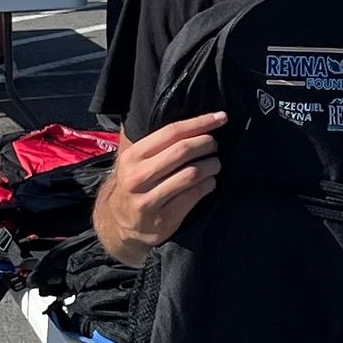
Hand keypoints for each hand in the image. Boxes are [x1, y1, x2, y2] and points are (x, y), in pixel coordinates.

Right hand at [94, 114, 226, 256]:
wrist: (121, 224)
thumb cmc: (137, 184)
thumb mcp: (135, 162)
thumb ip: (157, 143)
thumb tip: (196, 122)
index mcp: (132, 157)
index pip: (171, 132)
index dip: (199, 122)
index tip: (221, 117)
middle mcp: (137, 177)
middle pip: (182, 150)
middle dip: (206, 143)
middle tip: (214, 144)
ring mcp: (149, 200)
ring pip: (191, 173)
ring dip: (211, 165)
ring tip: (215, 164)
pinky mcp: (163, 218)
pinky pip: (194, 195)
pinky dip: (208, 184)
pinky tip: (210, 182)